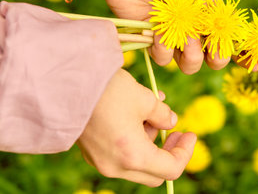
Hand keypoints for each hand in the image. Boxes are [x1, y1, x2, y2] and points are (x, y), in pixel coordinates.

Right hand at [77, 69, 196, 186]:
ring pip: (137, 163)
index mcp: (133, 156)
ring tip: (153, 109)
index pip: (171, 168)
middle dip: (169, 152)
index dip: (186, 152)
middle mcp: (115, 166)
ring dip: (150, 140)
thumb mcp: (145, 99)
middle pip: (154, 173)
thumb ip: (163, 115)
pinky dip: (133, 140)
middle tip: (176, 131)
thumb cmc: (109, 90)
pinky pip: (120, 155)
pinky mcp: (91, 152)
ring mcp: (100, 162)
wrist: (66, 84)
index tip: (190, 133)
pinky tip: (135, 114)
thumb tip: (171, 122)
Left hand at [90, 0, 229, 73]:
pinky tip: (155, 32)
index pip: (224, 35)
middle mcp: (192, 26)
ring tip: (178, 38)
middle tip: (206, 53)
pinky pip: (163, 57)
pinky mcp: (151, 39)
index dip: (227, 47)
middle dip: (212, 60)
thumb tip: (218, 26)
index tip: (222, 48)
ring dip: (188, 58)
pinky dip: (162, 50)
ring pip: (188, 63)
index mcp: (206, 9)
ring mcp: (172, 34)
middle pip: (210, 56)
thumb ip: (203, 4)